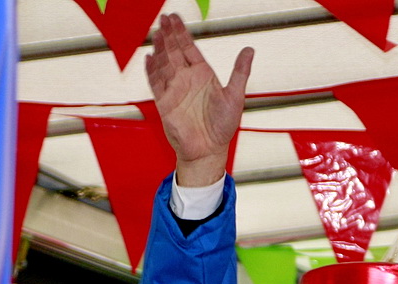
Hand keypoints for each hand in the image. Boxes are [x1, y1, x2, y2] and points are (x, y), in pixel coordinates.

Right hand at [145, 14, 253, 188]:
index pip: (189, 48)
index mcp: (203, 75)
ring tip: (156, 34)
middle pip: (174, 51)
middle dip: (168, 35)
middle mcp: (187, 79)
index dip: (182, 33)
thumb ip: (240, 72)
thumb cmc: (223, 127)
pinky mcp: (164, 102)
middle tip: (163, 18)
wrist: (209, 150)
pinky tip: (148, 58)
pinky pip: (155, 83)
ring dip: (159, 49)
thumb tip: (249, 49)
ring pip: (164, 63)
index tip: (175, 18)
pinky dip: (151, 70)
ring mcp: (175, 89)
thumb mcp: (235, 96)